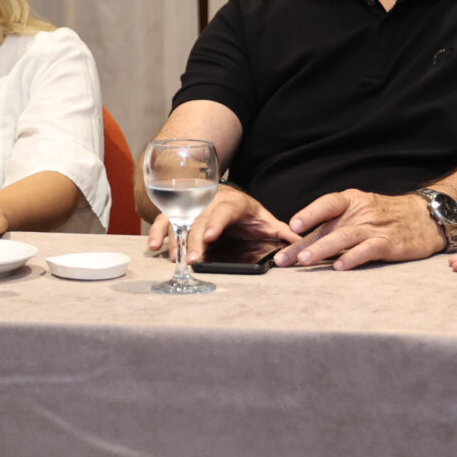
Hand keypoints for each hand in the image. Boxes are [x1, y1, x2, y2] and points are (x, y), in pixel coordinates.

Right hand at [146, 185, 298, 262]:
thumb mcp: (265, 221)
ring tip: (174, 258)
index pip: (224, 211)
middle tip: (192, 259)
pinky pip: (166, 221)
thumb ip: (281, 232)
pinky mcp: (179, 213)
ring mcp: (192, 207)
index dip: (215, 223)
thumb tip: (302, 243)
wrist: (227, 197)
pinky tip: (154, 247)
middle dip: (194, 240)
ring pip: (180, 220)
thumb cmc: (248, 214)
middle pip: (199, 220)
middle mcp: (209, 203)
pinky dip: (159, 233)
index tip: (209, 237)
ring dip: (175, 239)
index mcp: (233, 203)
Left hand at [275, 190, 443, 269]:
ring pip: (344, 238)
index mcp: (353, 201)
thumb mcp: (362, 211)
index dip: (309, 213)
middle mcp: (362, 212)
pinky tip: (339, 267)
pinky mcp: (390, 244)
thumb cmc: (388, 216)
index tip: (292, 226)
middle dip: (302, 244)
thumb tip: (302, 241)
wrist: (428, 216)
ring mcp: (376, 227)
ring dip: (322, 250)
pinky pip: (368, 250)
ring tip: (304, 261)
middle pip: (328, 227)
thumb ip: (336, 223)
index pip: (328, 203)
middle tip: (283, 259)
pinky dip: (353, 258)